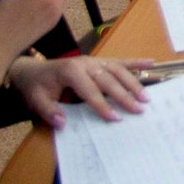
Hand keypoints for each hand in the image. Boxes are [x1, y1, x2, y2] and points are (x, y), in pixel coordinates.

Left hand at [11, 55, 151, 128]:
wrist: (32, 71)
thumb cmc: (36, 87)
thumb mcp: (35, 101)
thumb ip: (48, 111)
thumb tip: (63, 123)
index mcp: (70, 71)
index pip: (90, 91)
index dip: (102, 105)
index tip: (115, 119)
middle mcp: (86, 63)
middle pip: (109, 79)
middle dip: (124, 95)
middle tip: (139, 109)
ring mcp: (94, 61)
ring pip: (118, 70)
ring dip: (133, 83)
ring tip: (146, 98)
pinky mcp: (99, 61)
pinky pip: (120, 61)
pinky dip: (136, 62)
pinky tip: (151, 63)